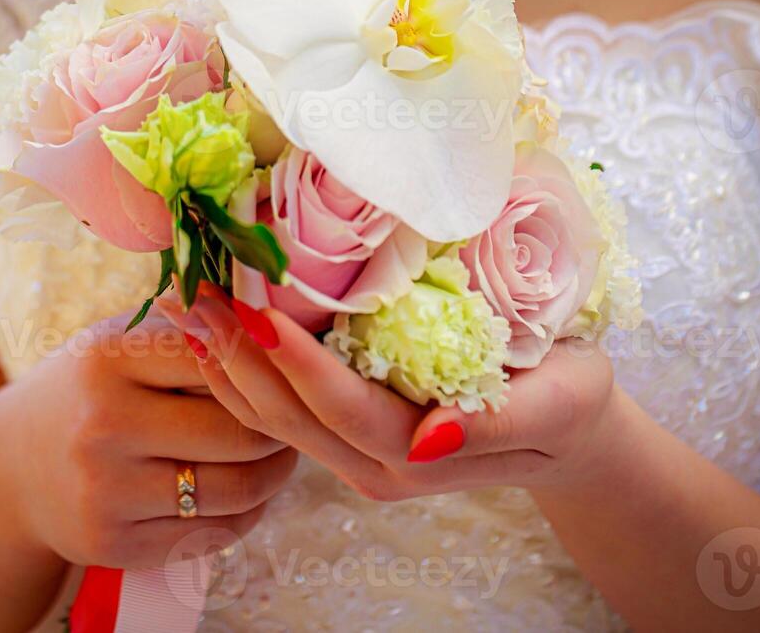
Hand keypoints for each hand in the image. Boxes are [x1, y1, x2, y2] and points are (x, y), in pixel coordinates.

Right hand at [0, 309, 296, 568]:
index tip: (292, 366)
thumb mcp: (124, 339)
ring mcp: (105, 491)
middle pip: (239, 431)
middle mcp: (102, 424)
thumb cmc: (92, 386)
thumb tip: (278, 318)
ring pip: (236, 488)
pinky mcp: (112, 543)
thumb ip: (193, 326)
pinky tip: (249, 490)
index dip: (270, 367)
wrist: (14, 464)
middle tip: (299, 416)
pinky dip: (248, 513)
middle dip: (284, 426)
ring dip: (277, 473)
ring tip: (282, 453)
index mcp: (108, 358)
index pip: (224, 359)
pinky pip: (212, 533)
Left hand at [160, 294, 621, 502]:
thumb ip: (498, 425)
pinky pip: (286, 409)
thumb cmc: (571, 403)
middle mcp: (377, 463)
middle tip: (197, 295)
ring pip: (276, 417)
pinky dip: (248, 368)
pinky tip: (221, 329)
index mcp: (422, 455)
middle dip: (240, 357)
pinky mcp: (354, 434)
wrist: (569, 433)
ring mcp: (359, 453)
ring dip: (230, 362)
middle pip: (291, 417)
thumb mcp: (559, 405)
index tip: (254, 309)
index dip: (295, 362)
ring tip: (188, 307)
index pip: (341, 409)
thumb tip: (432, 437)